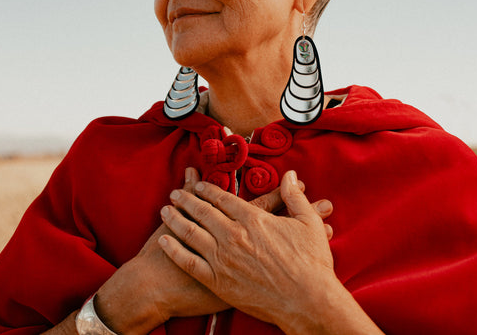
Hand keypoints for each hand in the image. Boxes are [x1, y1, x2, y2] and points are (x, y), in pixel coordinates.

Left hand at [158, 170, 339, 332]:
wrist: (308, 302)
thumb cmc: (311, 263)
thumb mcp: (308, 222)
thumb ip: (294, 196)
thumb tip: (290, 175)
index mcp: (253, 219)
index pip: (223, 198)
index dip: (208, 189)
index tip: (199, 184)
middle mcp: (233, 235)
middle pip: (202, 211)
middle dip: (187, 199)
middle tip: (176, 192)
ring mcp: (223, 259)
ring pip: (191, 232)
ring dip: (176, 218)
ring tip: (165, 209)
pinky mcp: (218, 282)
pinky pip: (189, 262)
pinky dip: (174, 249)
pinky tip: (164, 240)